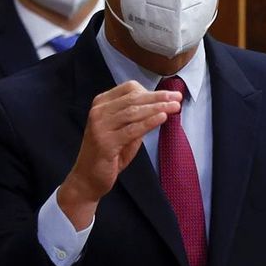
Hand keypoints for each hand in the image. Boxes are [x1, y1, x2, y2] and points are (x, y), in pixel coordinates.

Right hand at [57, 81, 179, 229]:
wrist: (88, 177)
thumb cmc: (110, 153)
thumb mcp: (125, 130)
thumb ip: (138, 118)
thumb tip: (163, 106)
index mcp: (101, 104)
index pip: (128, 88)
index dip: (151, 90)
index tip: (170, 95)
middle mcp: (98, 112)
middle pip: (133, 98)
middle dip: (158, 97)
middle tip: (178, 97)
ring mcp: (100, 126)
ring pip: (133, 112)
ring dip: (157, 107)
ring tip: (175, 107)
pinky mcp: (105, 142)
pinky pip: (132, 129)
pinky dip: (149, 122)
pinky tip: (162, 118)